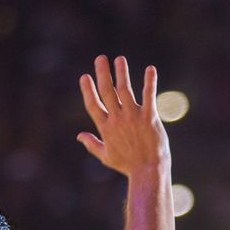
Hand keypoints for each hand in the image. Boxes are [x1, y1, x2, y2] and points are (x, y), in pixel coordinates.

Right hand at [77, 56, 169, 175]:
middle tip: (100, 58)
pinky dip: (149, 82)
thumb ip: (92, 144)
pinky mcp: (149, 117)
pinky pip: (149, 96)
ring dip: (122, 73)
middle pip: (107, 92)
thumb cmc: (127, 165)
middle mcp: (117, 119)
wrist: (148, 171)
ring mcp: (133, 117)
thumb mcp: (106, 156)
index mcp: (106, 128)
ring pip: (125, 90)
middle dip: (102, 73)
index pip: (93, 104)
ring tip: (119, 59)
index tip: (85, 76)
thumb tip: (79, 136)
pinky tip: (150, 69)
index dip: (88, 90)